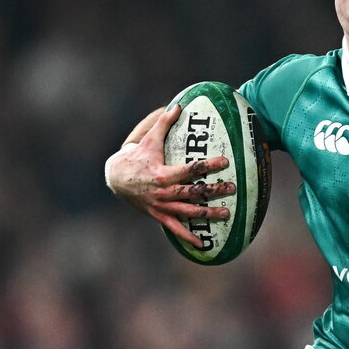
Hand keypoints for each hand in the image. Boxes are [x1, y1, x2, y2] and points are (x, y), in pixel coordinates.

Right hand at [105, 105, 235, 247]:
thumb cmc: (136, 157)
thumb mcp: (149, 140)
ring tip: (226, 214)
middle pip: (193, 192)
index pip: (190, 169)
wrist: (116, 179)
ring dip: (207, 214)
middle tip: (232, 188)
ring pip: (188, 212)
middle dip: (214, 190)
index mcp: (163, 174)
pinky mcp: (158, 216)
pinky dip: (188, 237)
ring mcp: (161, 206)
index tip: (225, 161)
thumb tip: (178, 105)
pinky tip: (202, 244)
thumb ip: (164, 122)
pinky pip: (175, 229)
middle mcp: (163, 192)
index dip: (208, 165)